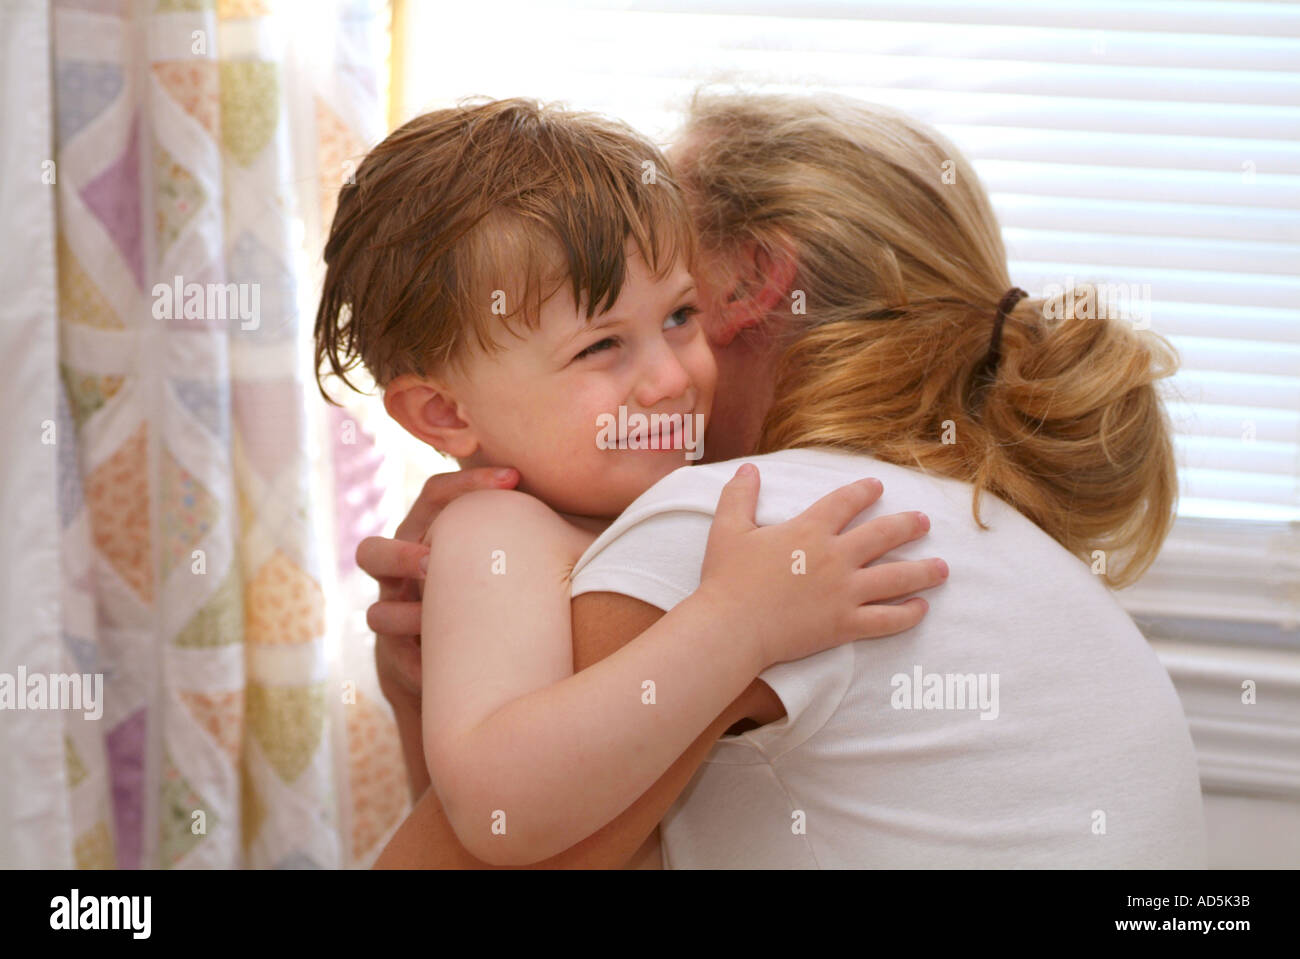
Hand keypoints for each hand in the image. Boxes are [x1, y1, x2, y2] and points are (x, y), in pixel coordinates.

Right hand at [357, 467, 518, 704]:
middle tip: (435, 561)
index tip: (515, 478)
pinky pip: (398, 664)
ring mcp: (393, 616)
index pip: (435, 494)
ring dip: (407, 617)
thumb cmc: (496, 587)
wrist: (460, 656)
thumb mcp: (509, 555)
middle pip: (372, 552)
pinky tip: (445, 673)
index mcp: (429, 533)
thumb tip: (613, 515)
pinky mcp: (396, 659)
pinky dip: (423, 670)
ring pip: (377, 614)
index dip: (468, 482)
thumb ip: (541, 530)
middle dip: (401, 555)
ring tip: (434, 621)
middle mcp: (401, 572)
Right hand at [697, 464, 945, 669]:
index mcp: (809, 530)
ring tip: (943, 567)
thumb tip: (748, 469)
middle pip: (883, 535)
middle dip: (908, 526)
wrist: (731, 627)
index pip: (845, 502)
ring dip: (924, 570)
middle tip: (924, 522)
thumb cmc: (726, 579)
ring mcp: (844, 592)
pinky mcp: (845, 625)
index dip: (864, 491)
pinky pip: (887, 619)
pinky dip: (908, 614)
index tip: (877, 487)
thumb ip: (739, 496)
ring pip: (897, 577)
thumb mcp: (727, 529)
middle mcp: (835, 557)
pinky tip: (922, 607)